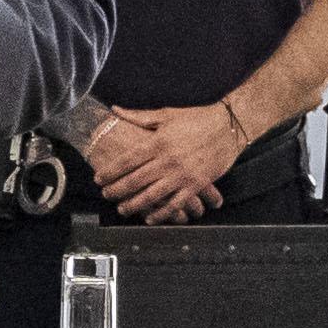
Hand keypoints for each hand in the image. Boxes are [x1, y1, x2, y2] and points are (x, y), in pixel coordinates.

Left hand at [85, 103, 242, 222]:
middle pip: (135, 180)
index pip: (127, 160)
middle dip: (117, 190)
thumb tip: (115, 110)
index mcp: (157, 142)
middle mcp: (167, 161)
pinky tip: (150, 218)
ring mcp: (181, 175)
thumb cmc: (197, 118)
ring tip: (122, 209)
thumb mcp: (166, 114)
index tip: (99, 179)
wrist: (229, 126)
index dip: (110, 172)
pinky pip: (175, 203)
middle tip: (106, 195)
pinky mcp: (195, 185)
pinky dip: (162, 213)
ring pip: (152, 195)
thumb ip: (138, 116)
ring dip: (134, 205)